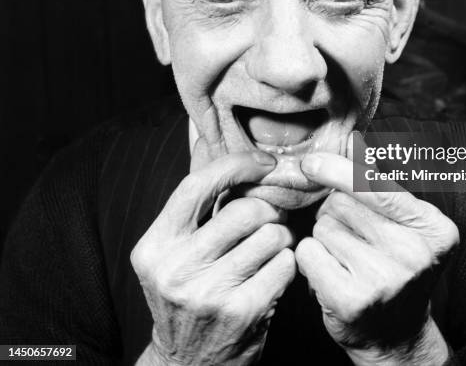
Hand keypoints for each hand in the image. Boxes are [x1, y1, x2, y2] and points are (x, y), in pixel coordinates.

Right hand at [131, 147, 295, 365]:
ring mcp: (209, 294)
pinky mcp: (243, 312)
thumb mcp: (174, 249)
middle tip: (269, 217)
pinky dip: (287, 261)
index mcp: (155, 245)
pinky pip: (285, 264)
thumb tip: (214, 143)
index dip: (237, 165)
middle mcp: (175, 269)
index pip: (197, 185)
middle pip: (245, 210)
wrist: (187, 364)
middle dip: (267, 209)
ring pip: (271, 235)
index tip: (263, 163)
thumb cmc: (186, 293)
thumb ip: (195, 201)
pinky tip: (273, 270)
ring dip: (281, 235)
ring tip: (271, 245)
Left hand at [295, 138, 457, 364]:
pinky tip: (331, 273)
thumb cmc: (394, 268)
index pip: (375, 186)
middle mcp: (415, 253)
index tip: (311, 162)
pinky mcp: (352, 300)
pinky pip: (308, 251)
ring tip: (347, 258)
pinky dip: (311, 257)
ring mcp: (384, 279)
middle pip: (342, 203)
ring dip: (325, 236)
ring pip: (323, 226)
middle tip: (353, 237)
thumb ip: (379, 184)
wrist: (396, 336)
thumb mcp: (403, 224)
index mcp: (433, 227)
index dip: (338, 170)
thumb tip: (352, 141)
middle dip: (336, 212)